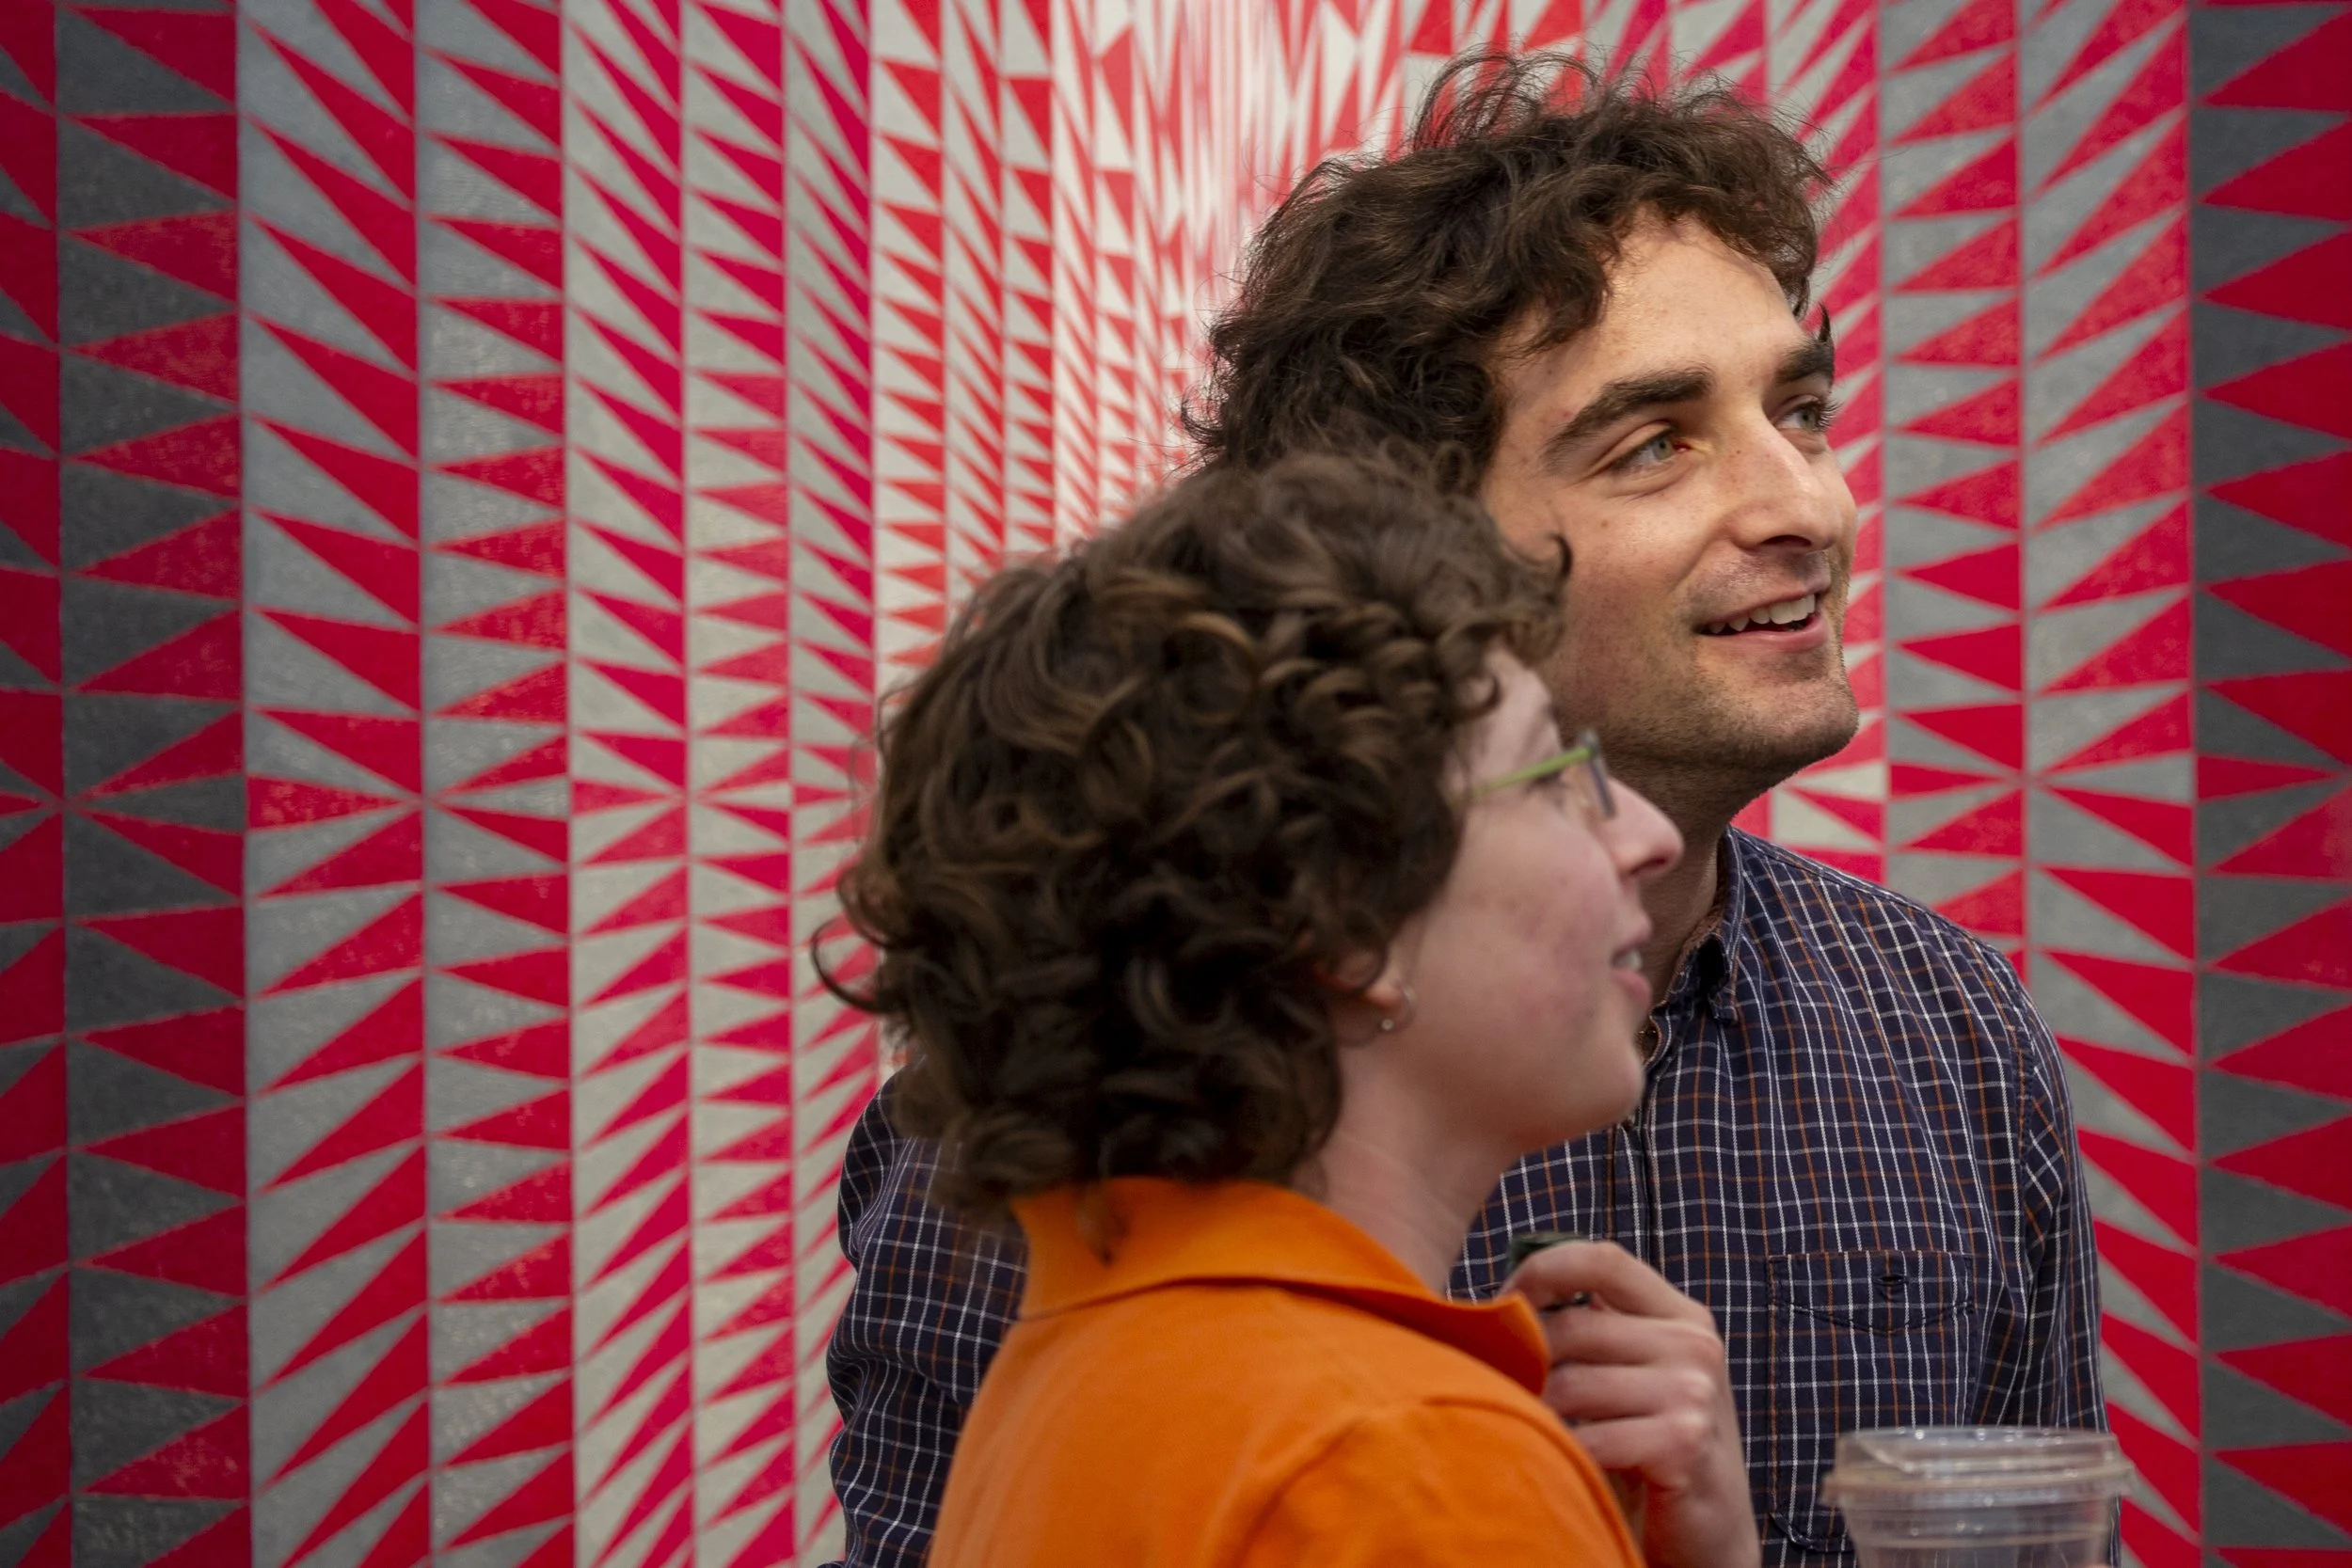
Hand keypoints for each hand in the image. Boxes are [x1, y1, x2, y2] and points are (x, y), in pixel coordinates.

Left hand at [1504, 1241, 1758, 1567]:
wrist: (1710, 1531)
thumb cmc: (1653, 1445)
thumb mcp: (1638, 1374)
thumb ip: (1598, 1329)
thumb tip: (1508, 1296)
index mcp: (1682, 1315)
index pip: (1602, 1260)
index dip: (1542, 1270)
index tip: (1504, 1299)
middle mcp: (1694, 1345)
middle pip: (1573, 1327)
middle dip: (1521, 1356)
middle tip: (1494, 1382)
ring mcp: (1692, 1393)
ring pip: (1569, 1384)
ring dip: (1532, 1409)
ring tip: (1521, 1424)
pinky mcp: (1682, 1444)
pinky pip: (1588, 1438)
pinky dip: (1560, 1451)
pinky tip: (1558, 1459)